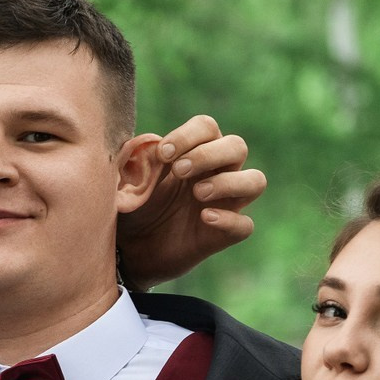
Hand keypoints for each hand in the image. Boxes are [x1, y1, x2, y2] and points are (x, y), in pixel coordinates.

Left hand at [115, 115, 267, 288]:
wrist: (126, 252)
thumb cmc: (130, 208)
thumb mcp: (124, 182)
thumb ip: (133, 160)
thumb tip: (148, 144)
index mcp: (193, 153)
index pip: (207, 127)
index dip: (189, 135)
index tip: (163, 154)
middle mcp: (215, 174)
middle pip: (237, 146)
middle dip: (209, 154)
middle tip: (180, 171)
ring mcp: (223, 205)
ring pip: (255, 181)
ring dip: (229, 182)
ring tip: (197, 193)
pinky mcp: (221, 235)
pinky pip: (245, 225)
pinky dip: (230, 220)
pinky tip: (205, 218)